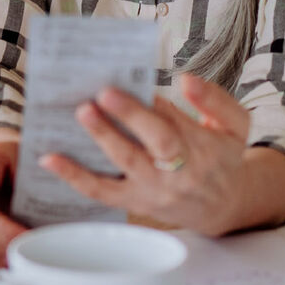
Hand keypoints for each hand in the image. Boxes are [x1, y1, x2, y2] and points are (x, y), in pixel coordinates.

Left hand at [40, 75, 264, 235]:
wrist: (223, 207)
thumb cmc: (223, 157)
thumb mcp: (236, 125)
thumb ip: (215, 99)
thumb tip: (186, 79)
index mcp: (202, 147)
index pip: (177, 121)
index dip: (154, 102)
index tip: (134, 77)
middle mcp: (179, 171)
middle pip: (156, 144)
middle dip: (130, 116)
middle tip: (103, 92)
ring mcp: (154, 189)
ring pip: (125, 166)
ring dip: (101, 138)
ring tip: (81, 111)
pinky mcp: (133, 202)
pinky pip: (100, 192)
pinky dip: (73, 176)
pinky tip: (48, 157)